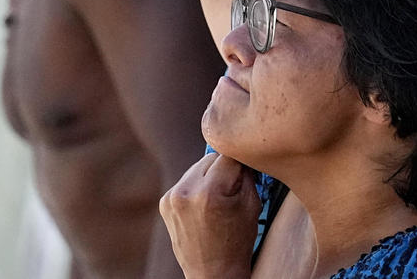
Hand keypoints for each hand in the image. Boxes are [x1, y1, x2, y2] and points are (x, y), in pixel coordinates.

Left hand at [159, 153, 261, 278]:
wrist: (213, 272)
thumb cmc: (238, 240)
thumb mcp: (252, 203)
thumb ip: (246, 172)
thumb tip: (239, 150)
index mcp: (210, 192)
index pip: (229, 155)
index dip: (241, 162)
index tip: (247, 170)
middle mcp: (186, 191)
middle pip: (210, 157)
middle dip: (224, 167)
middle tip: (233, 187)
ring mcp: (171, 197)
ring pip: (197, 166)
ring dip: (208, 175)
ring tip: (217, 199)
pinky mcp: (164, 202)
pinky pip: (186, 180)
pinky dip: (196, 186)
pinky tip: (203, 205)